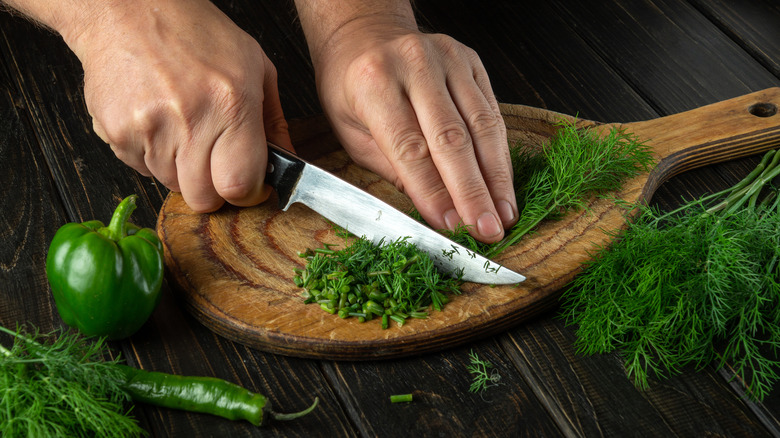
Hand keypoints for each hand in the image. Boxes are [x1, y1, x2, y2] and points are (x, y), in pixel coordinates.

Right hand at [63, 0, 291, 211]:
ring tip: (183, 127)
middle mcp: (189, 121)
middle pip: (204, 198)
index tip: (249, 184)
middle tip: (215, 161)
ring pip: (171, 185)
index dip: (248, 192)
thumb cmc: (194, 32)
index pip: (239, 185)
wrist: (127, 9)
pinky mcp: (117, 133)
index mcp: (231, 105)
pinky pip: (141, 170)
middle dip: (214, 188)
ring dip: (182, 169)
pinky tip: (158, 122)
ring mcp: (149, 129)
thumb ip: (275, 122)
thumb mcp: (254, 66)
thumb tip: (288, 162)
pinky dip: (152, 156)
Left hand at [309, 19, 516, 242]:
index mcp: (374, 83)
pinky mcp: (471, 61)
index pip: (410, 149)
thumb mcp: (350, 130)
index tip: (451, 225)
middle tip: (487, 229)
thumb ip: (391, 167)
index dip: (434, 192)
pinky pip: (491, 112)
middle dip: (472, 192)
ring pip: (481, 126)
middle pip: (452, 140)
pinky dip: (500, 152)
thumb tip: (433, 208)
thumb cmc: (350, 85)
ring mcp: (447, 59)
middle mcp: (414, 65)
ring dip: (496, 177)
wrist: (364, 32)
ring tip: (504, 214)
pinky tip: (504, 182)